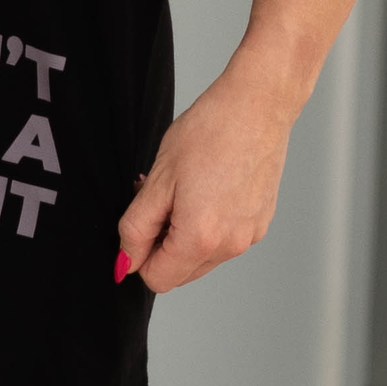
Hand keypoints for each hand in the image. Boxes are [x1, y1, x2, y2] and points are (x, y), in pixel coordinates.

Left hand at [116, 65, 294, 292]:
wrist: (256, 107)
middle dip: (160, 242)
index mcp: (200, 239)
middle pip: (180, 272)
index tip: (138, 219)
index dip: (138, 253)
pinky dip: (207, 223)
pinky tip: (206, 185)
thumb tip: (126, 263)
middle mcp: (230, 247)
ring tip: (183, 187)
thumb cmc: (208, 132)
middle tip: (158, 196)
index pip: (157, 278)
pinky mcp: (260, 224)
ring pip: (202, 257)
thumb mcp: (159, 178)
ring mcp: (249, 237)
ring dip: (183, 232)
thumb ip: (137, 226)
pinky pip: (223, 239)